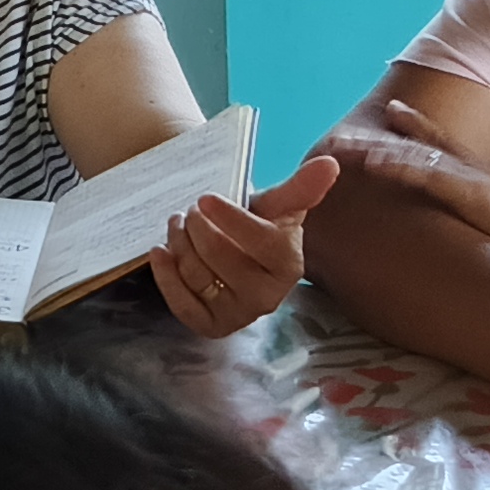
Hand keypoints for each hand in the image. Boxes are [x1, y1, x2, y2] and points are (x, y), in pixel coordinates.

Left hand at [148, 152, 338, 336]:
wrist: (244, 255)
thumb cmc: (261, 226)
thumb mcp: (279, 205)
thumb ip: (301, 187)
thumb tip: (329, 163)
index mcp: (289, 265)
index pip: (260, 241)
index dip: (230, 218)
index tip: (205, 198)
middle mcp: (268, 296)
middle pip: (220, 257)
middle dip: (197, 227)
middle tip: (190, 210)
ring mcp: (240, 314)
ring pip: (197, 275)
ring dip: (179, 243)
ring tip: (177, 223)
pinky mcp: (213, 325)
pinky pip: (184, 306)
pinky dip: (166, 277)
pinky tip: (159, 252)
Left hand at [326, 100, 489, 266]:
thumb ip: (477, 217)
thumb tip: (464, 227)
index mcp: (476, 173)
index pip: (438, 141)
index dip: (410, 125)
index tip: (387, 109)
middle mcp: (469, 167)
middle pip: (413, 143)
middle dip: (373, 139)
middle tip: (335, 136)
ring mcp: (470, 176)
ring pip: (412, 153)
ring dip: (372, 148)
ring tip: (338, 146)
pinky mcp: (472, 192)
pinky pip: (428, 174)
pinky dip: (399, 165)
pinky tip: (373, 163)